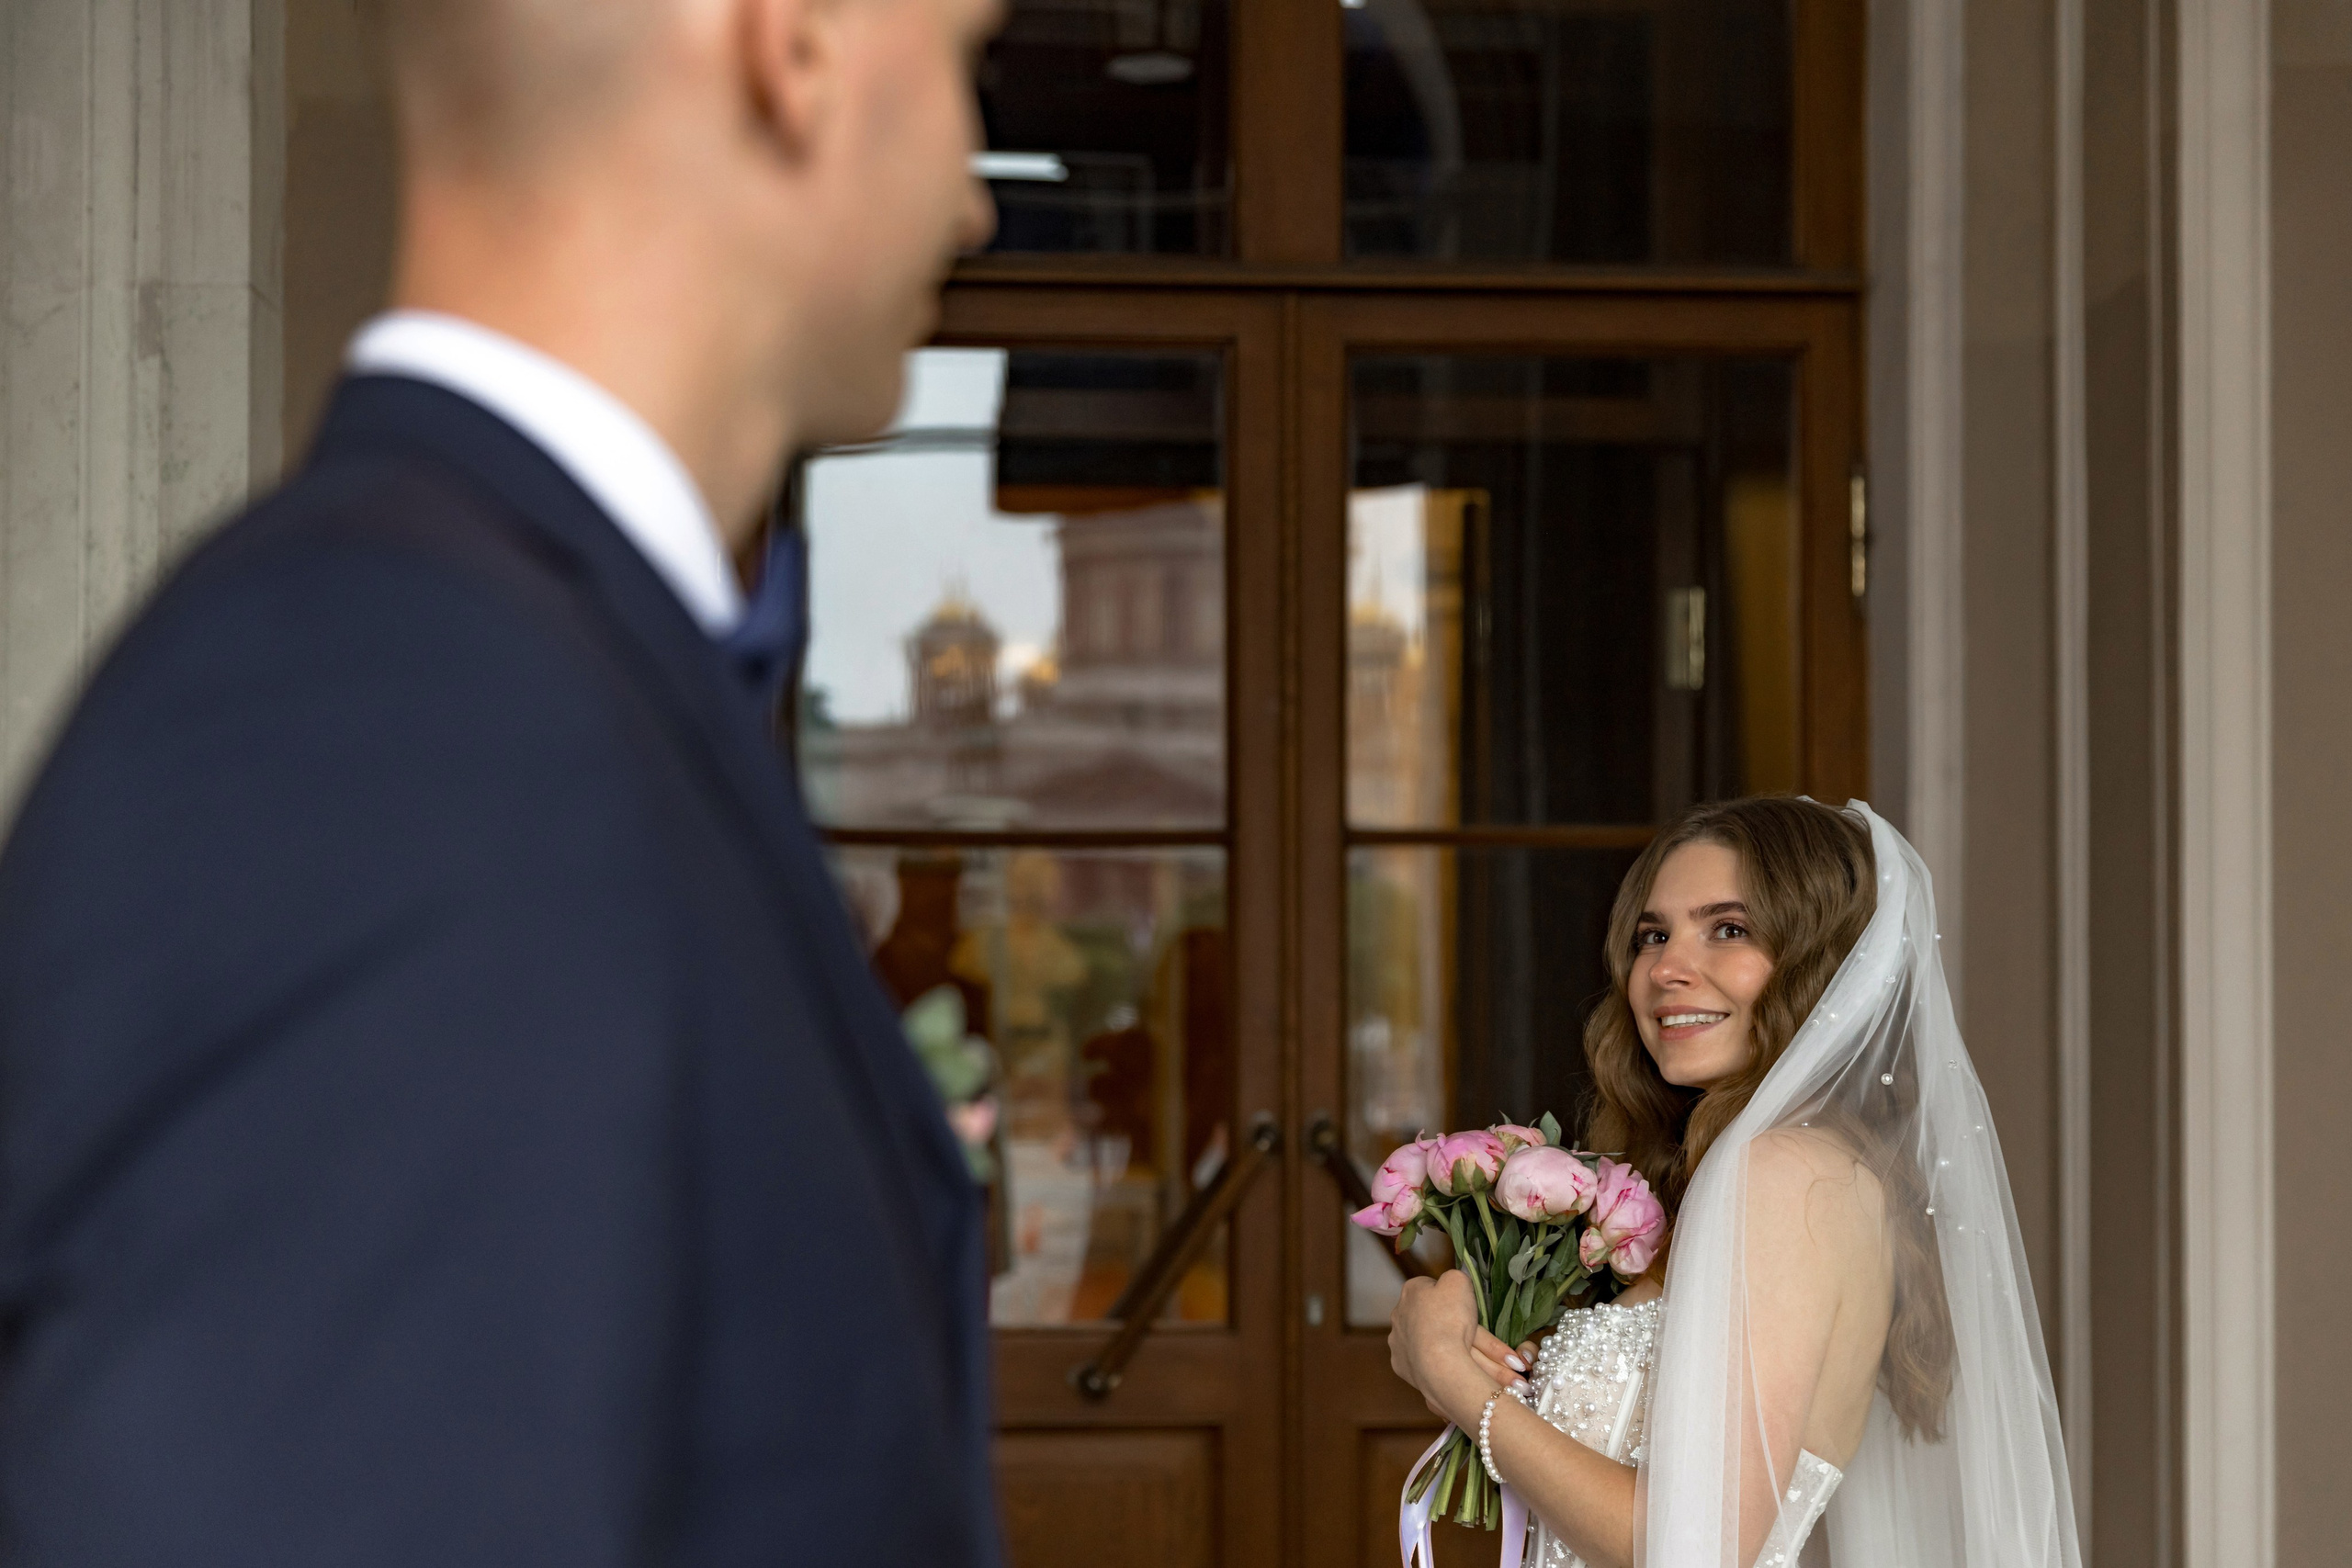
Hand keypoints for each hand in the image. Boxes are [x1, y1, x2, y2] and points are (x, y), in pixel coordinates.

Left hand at [1387, 1270, 1530, 1426]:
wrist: (1439, 1364)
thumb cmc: (1450, 1318)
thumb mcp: (1459, 1282)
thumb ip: (1456, 1277)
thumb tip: (1454, 1280)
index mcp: (1411, 1292)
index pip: (1432, 1287)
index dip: (1454, 1296)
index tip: (1469, 1307)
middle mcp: (1399, 1316)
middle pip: (1434, 1317)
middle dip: (1459, 1327)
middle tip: (1479, 1336)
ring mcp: (1399, 1343)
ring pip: (1432, 1343)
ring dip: (1456, 1349)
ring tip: (1483, 1358)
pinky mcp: (1403, 1367)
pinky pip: (1428, 1363)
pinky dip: (1444, 1365)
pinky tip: (1459, 1368)